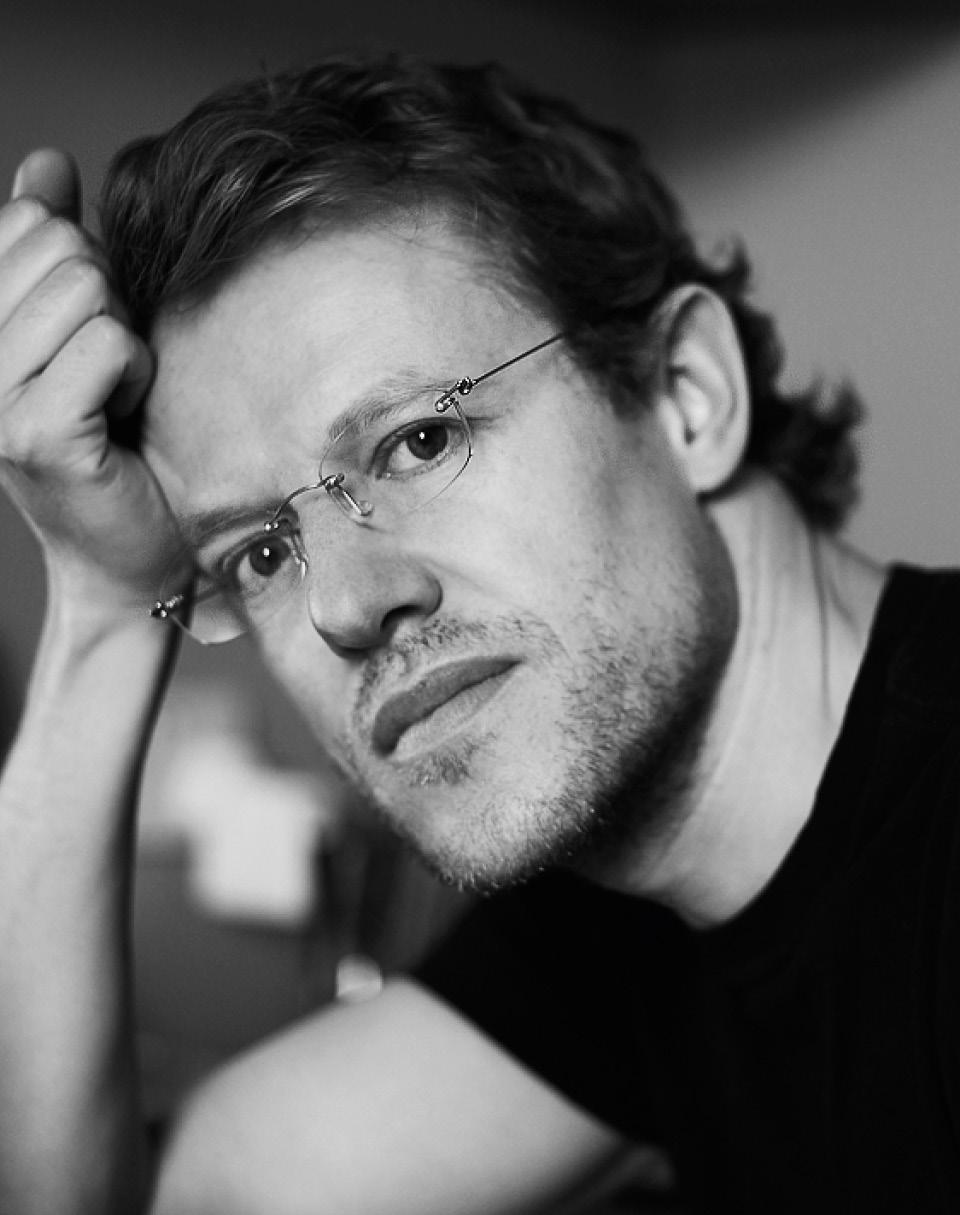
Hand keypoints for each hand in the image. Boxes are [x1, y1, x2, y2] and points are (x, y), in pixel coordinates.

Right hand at [0, 149, 179, 615]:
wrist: (128, 558)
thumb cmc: (115, 445)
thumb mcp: (77, 334)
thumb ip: (53, 249)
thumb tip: (49, 161)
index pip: (24, 222)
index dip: (83, 268)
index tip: (83, 341)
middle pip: (63, 246)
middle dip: (109, 300)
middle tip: (106, 374)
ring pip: (87, 288)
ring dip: (127, 341)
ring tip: (114, 398)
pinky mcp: (36, 432)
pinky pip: (112, 343)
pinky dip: (139, 375)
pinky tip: (123, 419)